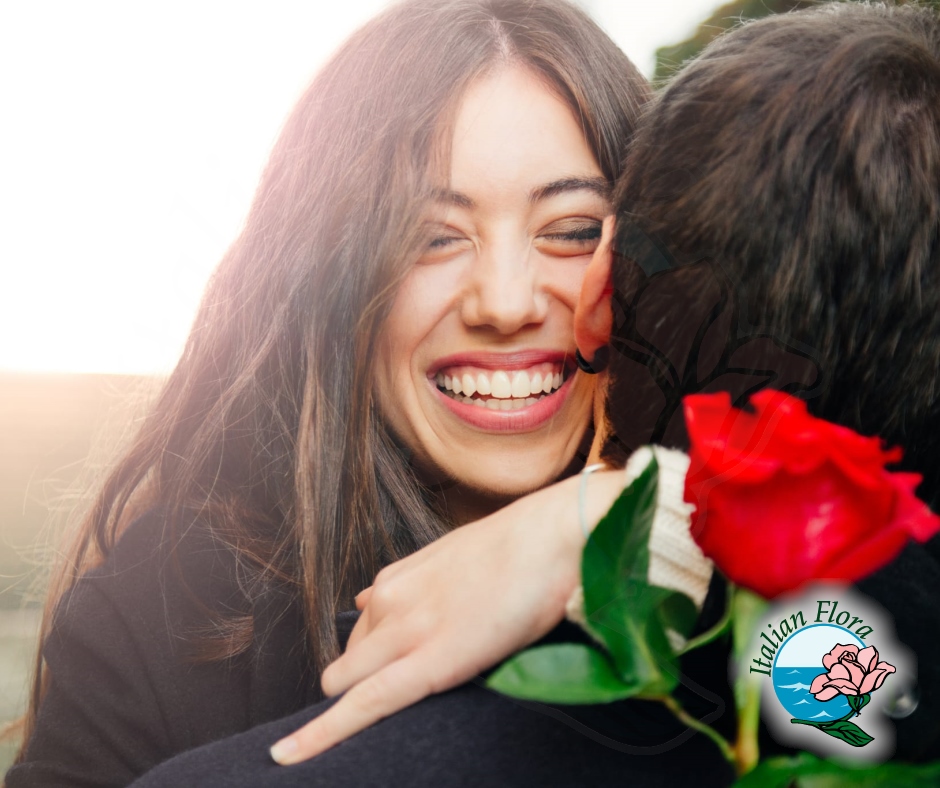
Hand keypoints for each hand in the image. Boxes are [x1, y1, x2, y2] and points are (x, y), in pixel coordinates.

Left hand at [269, 469, 625, 764]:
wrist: (553, 539)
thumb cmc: (520, 550)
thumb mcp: (452, 557)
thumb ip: (411, 582)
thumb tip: (369, 598)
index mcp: (397, 580)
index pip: (358, 633)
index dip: (358, 662)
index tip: (357, 679)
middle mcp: (388, 602)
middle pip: (345, 662)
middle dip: (351, 685)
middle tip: (386, 703)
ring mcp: (403, 633)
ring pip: (344, 684)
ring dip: (343, 706)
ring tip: (350, 733)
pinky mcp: (425, 666)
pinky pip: (362, 707)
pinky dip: (320, 735)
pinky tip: (288, 756)